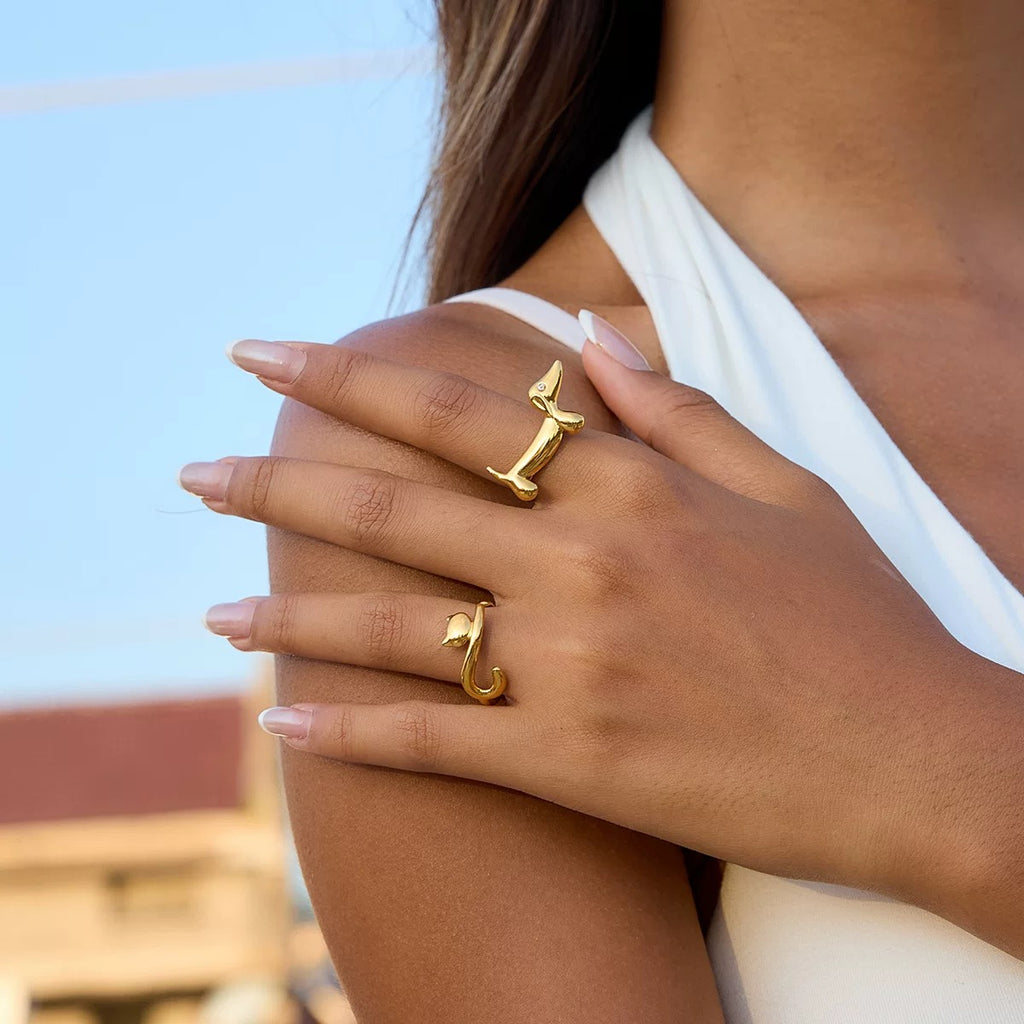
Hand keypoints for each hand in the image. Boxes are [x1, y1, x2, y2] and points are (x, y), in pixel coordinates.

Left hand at [179, 312, 968, 901]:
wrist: (916, 755)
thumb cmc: (855, 614)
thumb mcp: (781, 482)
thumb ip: (675, 403)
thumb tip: (586, 333)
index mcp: (632, 485)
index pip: (455, 410)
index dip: (348, 377)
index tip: (266, 354)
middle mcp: (585, 563)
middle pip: (395, 509)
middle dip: (278, 483)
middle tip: (192, 471)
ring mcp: (574, 667)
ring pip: (395, 629)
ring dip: (289, 616)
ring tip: (207, 615)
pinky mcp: (575, 763)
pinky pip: (436, 745)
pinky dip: (351, 735)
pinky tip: (282, 724)